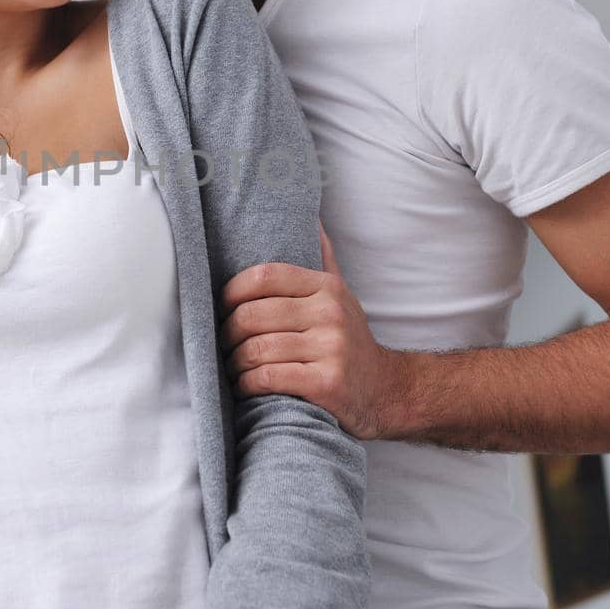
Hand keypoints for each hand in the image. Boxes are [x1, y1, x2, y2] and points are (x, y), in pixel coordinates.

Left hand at [218, 223, 403, 441]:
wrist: (386, 389)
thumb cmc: (349, 340)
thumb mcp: (341, 296)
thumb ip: (324, 259)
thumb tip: (312, 218)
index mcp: (327, 287)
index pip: (264, 276)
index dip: (232, 291)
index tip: (223, 308)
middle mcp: (330, 313)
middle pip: (252, 315)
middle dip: (227, 333)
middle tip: (223, 344)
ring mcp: (331, 348)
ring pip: (256, 349)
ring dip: (235, 362)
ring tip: (233, 367)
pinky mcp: (327, 383)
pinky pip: (268, 377)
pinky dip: (247, 383)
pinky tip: (246, 385)